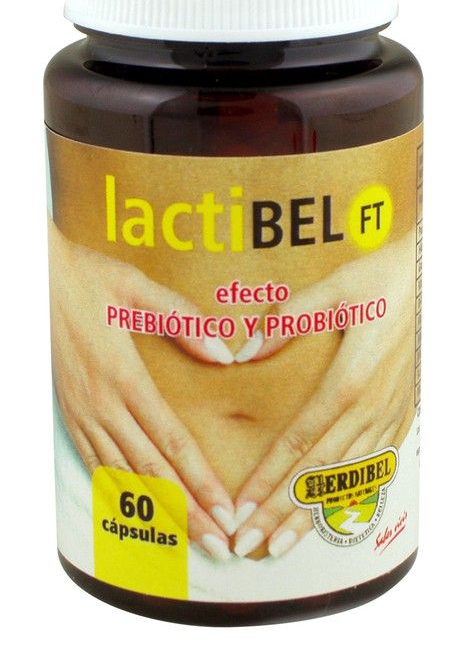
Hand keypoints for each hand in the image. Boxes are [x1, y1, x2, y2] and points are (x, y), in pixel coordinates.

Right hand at [49, 218, 235, 559]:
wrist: (38, 279)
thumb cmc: (89, 279)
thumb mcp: (136, 290)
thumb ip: (181, 319)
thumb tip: (224, 351)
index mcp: (123, 378)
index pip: (171, 443)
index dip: (201, 482)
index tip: (226, 511)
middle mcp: (102, 406)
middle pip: (152, 472)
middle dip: (188, 513)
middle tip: (219, 544)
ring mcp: (82, 412)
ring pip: (123, 475)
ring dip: (157, 511)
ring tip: (187, 540)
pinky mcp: (69, 411)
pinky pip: (95, 462)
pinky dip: (117, 492)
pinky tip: (136, 509)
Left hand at [232, 229, 415, 558]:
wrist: (428, 278)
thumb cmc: (379, 280)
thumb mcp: (333, 288)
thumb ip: (288, 319)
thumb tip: (243, 351)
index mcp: (351, 379)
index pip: (300, 441)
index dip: (269, 478)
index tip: (242, 507)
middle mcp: (371, 407)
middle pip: (320, 472)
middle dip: (281, 513)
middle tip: (248, 545)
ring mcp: (390, 413)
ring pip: (347, 476)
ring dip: (312, 514)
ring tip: (282, 545)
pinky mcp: (402, 413)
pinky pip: (375, 465)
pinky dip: (351, 494)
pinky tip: (332, 513)